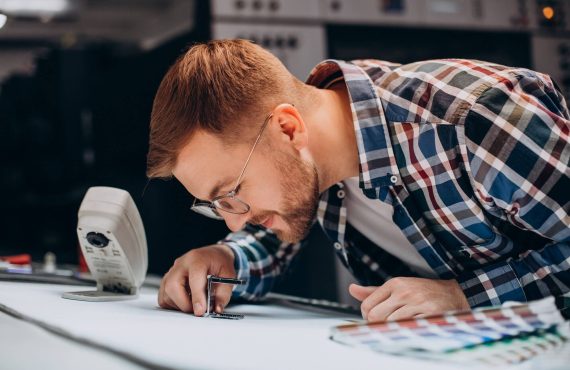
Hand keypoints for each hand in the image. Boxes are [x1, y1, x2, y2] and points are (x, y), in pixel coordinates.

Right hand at [158, 244, 235, 315]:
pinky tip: (185, 300)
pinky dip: (173, 304)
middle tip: (198, 309)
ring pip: (166, 293)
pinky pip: (163, 297)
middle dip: (185, 303)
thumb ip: (223, 293)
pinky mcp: (166, 279)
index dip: (197, 297)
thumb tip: (216, 309)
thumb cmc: (219, 263)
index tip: (200, 311)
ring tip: (194, 303)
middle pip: (173, 286)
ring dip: (179, 305)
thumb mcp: (228, 276)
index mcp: (197, 259)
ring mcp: (172, 271)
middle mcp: (181, 264)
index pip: (194, 278)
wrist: (213, 255)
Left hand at [349, 277, 469, 321]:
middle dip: (377, 325)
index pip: (367, 305)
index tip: (374, 320)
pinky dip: (405, 332)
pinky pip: (408, 328)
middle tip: (385, 327)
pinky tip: (409, 329)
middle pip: (376, 316)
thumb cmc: (421, 292)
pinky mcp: (429, 314)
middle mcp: (405, 291)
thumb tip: (352, 289)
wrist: (454, 294)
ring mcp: (417, 303)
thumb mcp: (398, 287)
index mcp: (395, 283)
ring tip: (399, 327)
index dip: (366, 317)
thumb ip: (374, 291)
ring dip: (392, 330)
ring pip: (390, 324)